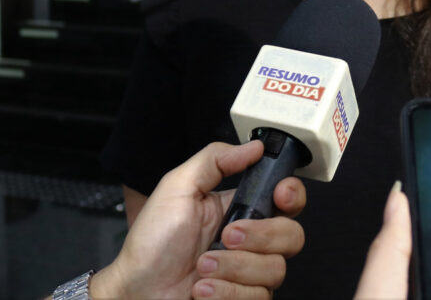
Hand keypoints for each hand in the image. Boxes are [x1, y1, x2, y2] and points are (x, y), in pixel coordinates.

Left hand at [90, 140, 306, 299]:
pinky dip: (226, 293)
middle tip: (226, 236)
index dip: (293, 195)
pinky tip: (202, 289)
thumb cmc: (151, 242)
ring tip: (201, 267)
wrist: (137, 290)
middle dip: (260, 236)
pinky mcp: (243, 298)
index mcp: (239, 208)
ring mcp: (249, 272)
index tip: (281, 196)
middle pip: (292, 235)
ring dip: (233, 268)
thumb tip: (254, 146)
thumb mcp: (177, 187)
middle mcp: (251, 241)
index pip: (288, 198)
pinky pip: (258, 297)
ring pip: (275, 270)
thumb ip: (214, 159)